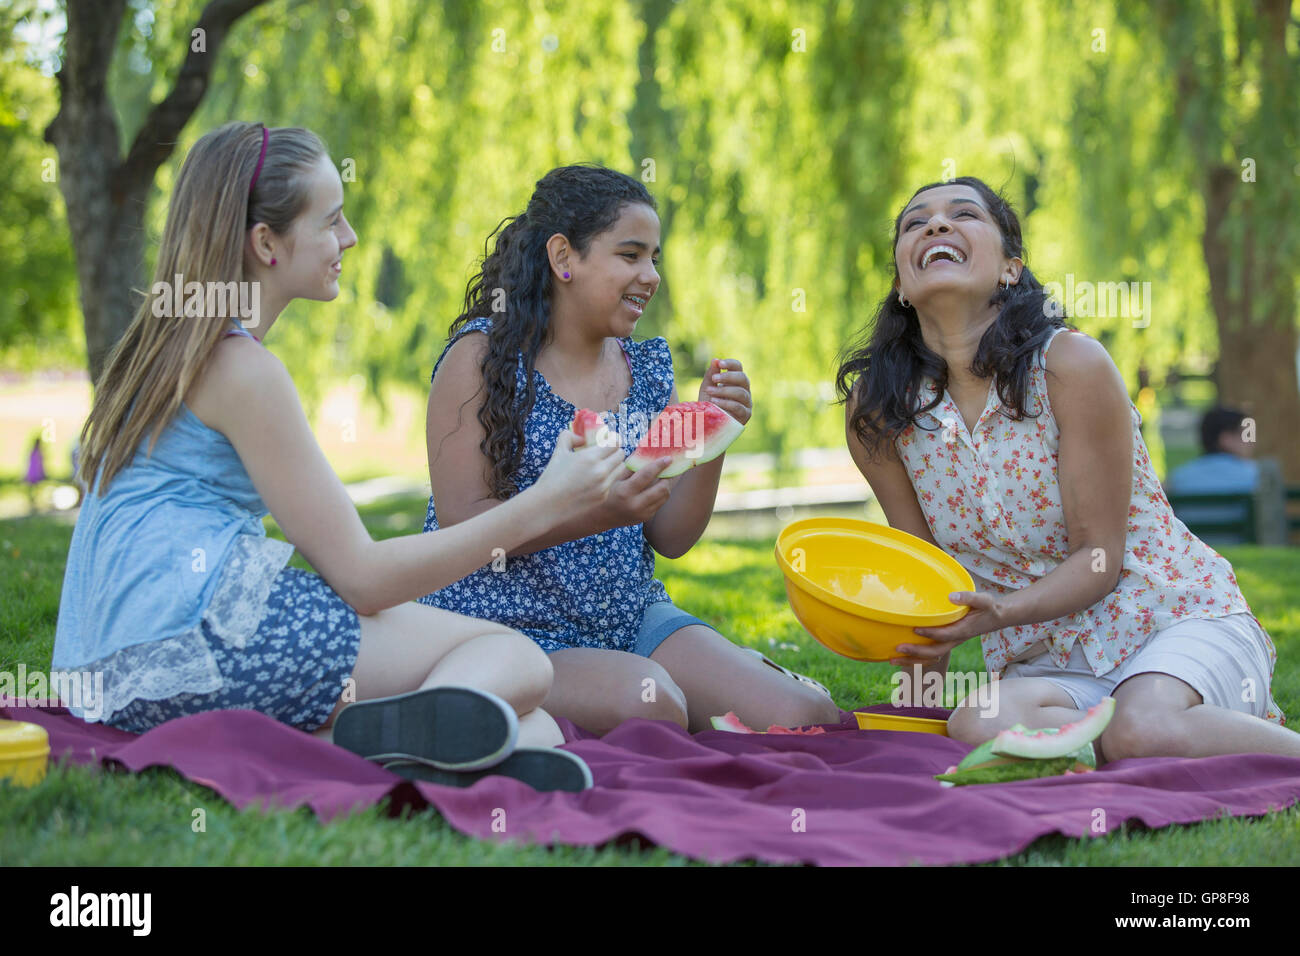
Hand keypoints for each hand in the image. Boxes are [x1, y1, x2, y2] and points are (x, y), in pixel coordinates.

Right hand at [532, 429, 625, 523]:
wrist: (547, 505)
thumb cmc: (551, 477)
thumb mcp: (559, 452)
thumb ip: (570, 437)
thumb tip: (581, 438)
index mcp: (591, 457)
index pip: (615, 442)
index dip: (614, 439)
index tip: (610, 439)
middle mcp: (601, 471)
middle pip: (621, 454)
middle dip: (615, 450)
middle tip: (608, 451)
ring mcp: (604, 485)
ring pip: (620, 469)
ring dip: (614, 464)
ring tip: (604, 464)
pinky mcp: (603, 496)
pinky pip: (612, 482)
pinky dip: (608, 478)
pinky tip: (596, 479)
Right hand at [599, 455, 673, 527]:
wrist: (601, 516)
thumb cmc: (607, 492)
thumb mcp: (615, 478)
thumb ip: (632, 466)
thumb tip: (647, 453)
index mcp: (625, 491)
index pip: (646, 475)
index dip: (659, 465)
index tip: (668, 458)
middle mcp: (635, 504)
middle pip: (662, 488)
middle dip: (668, 476)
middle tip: (668, 468)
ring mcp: (642, 513)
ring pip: (664, 496)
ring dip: (666, 485)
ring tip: (664, 476)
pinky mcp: (646, 517)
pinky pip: (660, 503)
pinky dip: (661, 494)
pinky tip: (656, 487)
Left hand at [699, 358, 751, 425]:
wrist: (707, 424)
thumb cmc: (708, 405)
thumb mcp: (707, 388)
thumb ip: (711, 375)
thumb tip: (715, 360)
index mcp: (736, 381)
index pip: (738, 368)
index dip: (730, 364)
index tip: (719, 364)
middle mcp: (744, 390)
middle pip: (743, 378)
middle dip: (728, 377)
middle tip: (713, 379)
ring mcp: (747, 403)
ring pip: (741, 393)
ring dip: (724, 391)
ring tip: (710, 392)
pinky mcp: (745, 415)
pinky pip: (739, 407)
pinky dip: (726, 403)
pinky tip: (715, 402)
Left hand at [889, 591, 1003, 665]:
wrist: (996, 618)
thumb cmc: (988, 607)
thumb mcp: (984, 600)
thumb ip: (969, 597)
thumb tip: (951, 597)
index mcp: (963, 631)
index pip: (945, 634)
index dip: (931, 634)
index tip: (915, 629)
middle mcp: (954, 640)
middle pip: (934, 652)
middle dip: (916, 652)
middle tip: (898, 648)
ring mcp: (949, 643)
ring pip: (929, 658)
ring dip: (911, 661)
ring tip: (891, 659)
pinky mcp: (944, 642)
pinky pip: (928, 655)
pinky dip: (914, 659)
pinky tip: (899, 656)